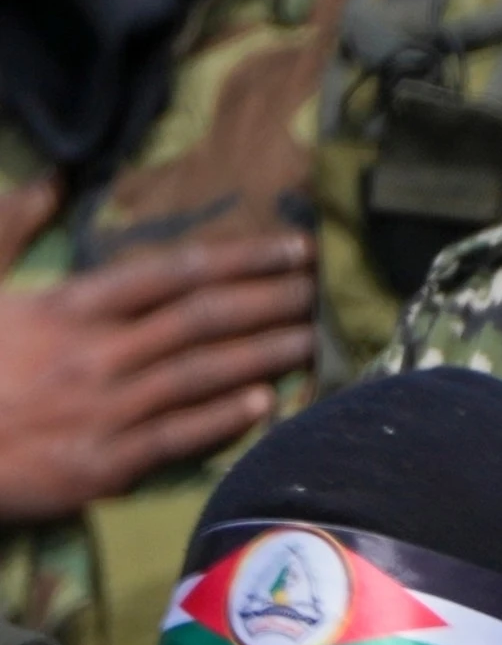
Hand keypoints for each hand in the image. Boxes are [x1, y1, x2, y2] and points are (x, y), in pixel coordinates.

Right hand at [0, 232, 316, 520]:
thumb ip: (10, 227)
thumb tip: (52, 181)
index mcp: (66, 306)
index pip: (169, 272)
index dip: (239, 258)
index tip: (293, 249)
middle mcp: (94, 352)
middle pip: (201, 319)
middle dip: (271, 301)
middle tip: (327, 290)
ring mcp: (102, 408)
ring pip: (201, 374)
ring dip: (265, 355)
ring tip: (316, 340)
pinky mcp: (101, 463)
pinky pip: (175, 436)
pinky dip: (224, 419)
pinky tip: (269, 403)